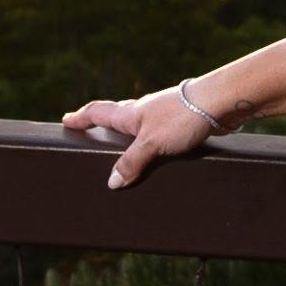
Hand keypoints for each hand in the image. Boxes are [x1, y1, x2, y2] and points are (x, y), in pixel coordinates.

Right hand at [61, 82, 220, 192]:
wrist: (219, 103)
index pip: (97, 113)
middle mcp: (144, 111)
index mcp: (130, 113)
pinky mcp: (180, 121)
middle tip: (89, 128)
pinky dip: (149, 139)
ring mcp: (162, 114)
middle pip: (116, 114)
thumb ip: (131, 162)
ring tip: (120, 144)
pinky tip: (157, 150)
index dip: (81, 118)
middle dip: (101, 123)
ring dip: (127, 131)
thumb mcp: (151, 143)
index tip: (66, 120)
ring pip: (138, 123)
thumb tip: (111, 182)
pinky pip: (157, 131)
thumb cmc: (182, 117)